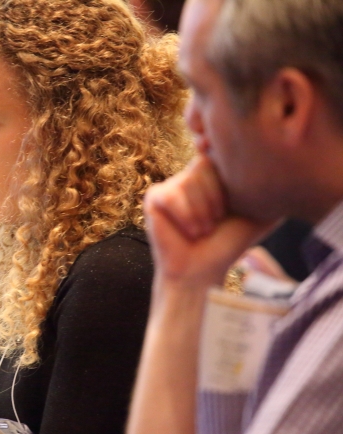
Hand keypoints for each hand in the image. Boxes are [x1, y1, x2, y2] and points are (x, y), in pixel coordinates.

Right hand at [144, 155, 275, 288]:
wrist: (202, 270)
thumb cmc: (228, 244)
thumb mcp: (257, 213)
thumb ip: (269, 188)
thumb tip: (286, 167)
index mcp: (215, 173)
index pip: (220, 156)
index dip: (225, 180)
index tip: (227, 208)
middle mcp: (191, 174)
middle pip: (203, 165)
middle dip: (215, 198)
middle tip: (215, 223)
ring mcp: (170, 184)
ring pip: (188, 181)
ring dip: (201, 211)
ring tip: (203, 230)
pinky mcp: (154, 198)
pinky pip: (171, 195)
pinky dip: (185, 216)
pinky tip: (189, 232)